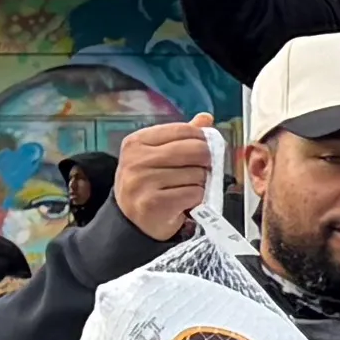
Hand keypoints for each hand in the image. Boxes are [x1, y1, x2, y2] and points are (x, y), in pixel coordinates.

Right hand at [111, 115, 224, 242]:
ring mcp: (143, 182)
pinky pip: (194, 193)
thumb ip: (182, 137)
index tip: (205, 149)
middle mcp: (136, 160)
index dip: (202, 139)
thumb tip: (206, 118)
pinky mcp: (154, 204)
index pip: (183, 130)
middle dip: (206, 161)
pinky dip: (197, 199)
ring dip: (201, 184)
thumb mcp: (159, 156)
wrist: (133, 221)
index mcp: (137, 142)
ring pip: (197, 174)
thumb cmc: (151, 184)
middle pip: (194, 150)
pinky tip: (185, 203)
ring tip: (187, 189)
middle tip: (202, 171)